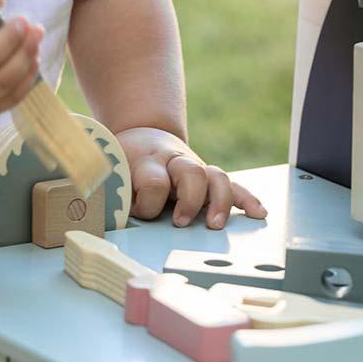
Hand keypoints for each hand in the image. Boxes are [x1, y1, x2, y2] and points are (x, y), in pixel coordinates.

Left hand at [116, 127, 267, 229]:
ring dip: (219, 203)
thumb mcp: (111, 171)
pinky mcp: (209, 178)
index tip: (137, 213)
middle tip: (180, 223)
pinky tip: (259, 213)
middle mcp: (175, 162)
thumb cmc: (124, 162)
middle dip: (190, 200)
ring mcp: (196, 169)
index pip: (154, 180)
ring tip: (214, 225)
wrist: (143, 136)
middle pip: (192, 173)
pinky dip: (247, 198)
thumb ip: (111, 191)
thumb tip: (103, 215)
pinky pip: (232, 185)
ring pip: (216, 177)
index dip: (147, 201)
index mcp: (147, 161)